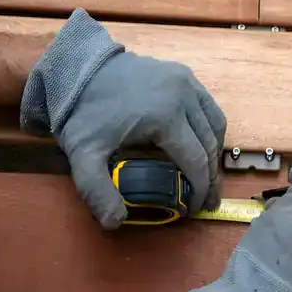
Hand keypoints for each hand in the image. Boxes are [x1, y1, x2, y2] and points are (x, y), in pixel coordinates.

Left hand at [21, 9, 225, 228]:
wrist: (76, 68)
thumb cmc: (82, 112)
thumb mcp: (84, 154)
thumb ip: (97, 190)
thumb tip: (115, 222)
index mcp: (166, 116)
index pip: (196, 160)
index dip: (200, 189)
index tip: (196, 209)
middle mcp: (184, 96)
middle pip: (209, 144)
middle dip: (211, 176)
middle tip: (207, 200)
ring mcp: (186, 81)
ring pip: (215, 123)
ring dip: (214, 152)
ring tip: (207, 174)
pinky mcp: (183, 73)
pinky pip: (208, 105)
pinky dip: (210, 128)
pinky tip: (201, 143)